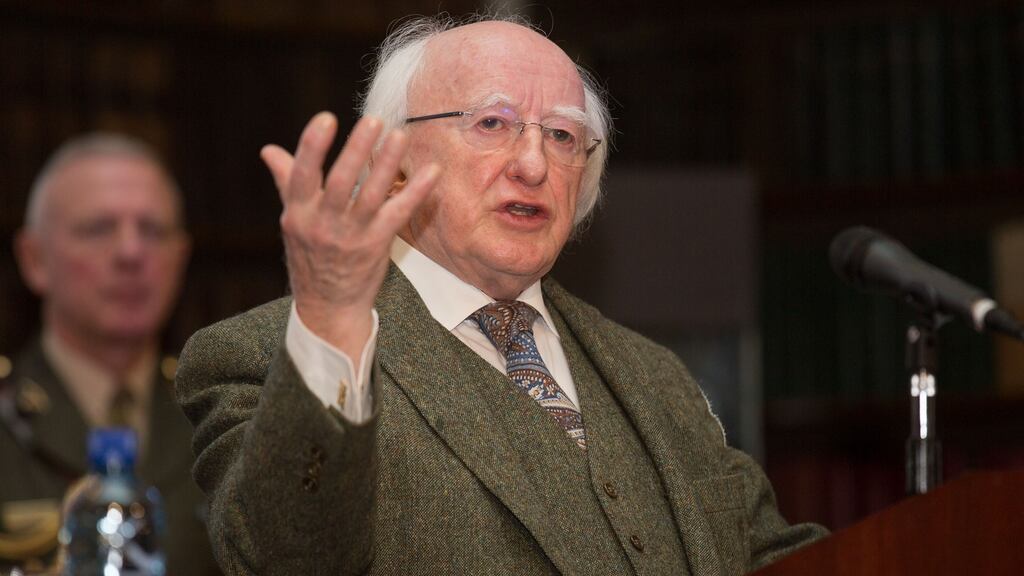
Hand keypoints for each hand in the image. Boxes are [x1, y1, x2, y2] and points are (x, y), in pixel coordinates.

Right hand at [261, 112, 439, 360]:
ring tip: (400, 135)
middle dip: (357, 149)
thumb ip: (286, 181)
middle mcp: (323, 224)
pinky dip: (416, 192)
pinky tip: (431, 171)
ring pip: (372, 195)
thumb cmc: (310, 256)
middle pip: (341, 182)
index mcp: (299, 213)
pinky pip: (399, 214)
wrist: (327, 306)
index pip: (302, 175)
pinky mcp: (377, 245)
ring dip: (387, 163)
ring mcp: (352, 236)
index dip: (312, 146)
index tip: (326, 118)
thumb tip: (269, 150)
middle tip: (373, 120)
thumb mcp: (293, 221)